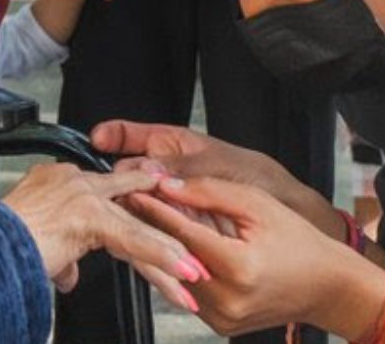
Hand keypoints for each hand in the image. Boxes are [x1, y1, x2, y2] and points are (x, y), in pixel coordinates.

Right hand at [0, 161, 205, 307]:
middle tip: (191, 254)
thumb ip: (62, 258)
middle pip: (132, 212)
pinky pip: (133, 239)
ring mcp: (84, 196)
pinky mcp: (89, 216)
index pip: (112, 203)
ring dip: (170, 253)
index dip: (139, 226)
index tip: (160, 238)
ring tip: (195, 274)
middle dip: (165, 234)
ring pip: (138, 226)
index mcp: (64, 185)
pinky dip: (160, 257)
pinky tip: (181, 273)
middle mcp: (77, 183)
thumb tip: (70, 274)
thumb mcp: (37, 247)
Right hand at [89, 121, 335, 231]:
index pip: (131, 135)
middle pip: (125, 178)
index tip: (96, 140)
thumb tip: (148, 168)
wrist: (288, 219)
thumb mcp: (223, 166)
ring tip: (126, 225)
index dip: (111, 136)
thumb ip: (184, 168)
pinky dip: (148, 243)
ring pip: (135, 209)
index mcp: (172, 146)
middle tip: (111, 196)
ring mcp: (167, 204)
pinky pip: (152, 235)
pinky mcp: (173, 232)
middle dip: (115, 188)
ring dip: (130, 218)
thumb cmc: (263, 181)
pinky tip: (147, 249)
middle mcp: (165, 175)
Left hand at [124, 176, 379, 337]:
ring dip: (164, 249)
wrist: (327, 287)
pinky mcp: (220, 325)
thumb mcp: (258, 204)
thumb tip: (169, 183)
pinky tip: (175, 248)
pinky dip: (181, 269)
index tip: (134, 190)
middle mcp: (228, 298)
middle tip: (132, 202)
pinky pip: (190, 292)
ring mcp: (223, 317)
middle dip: (153, 227)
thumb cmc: (299, 243)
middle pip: (174, 257)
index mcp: (239, 267)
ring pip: (177, 276)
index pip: (183, 233)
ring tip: (150, 222)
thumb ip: (210, 192)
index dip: (156, 208)